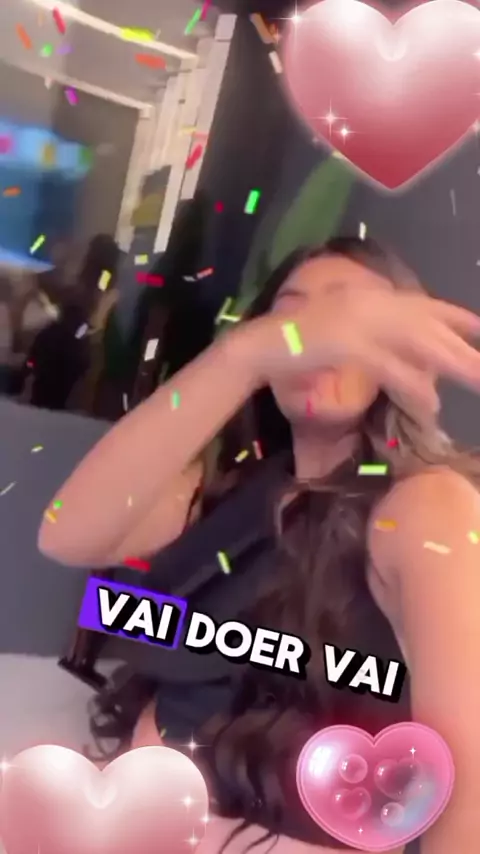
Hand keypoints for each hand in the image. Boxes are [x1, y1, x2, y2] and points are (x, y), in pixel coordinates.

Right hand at [237, 282, 479, 422]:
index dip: (457, 318)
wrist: (258, 345)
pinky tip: (430, 401)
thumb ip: (377, 343)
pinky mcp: (346, 343)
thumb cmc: (299, 344)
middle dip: (464, 347)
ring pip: (417, 342)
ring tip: (478, 380)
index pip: (424, 305)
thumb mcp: (345, 336)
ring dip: (451, 362)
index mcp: (370, 298)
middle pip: (429, 326)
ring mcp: (358, 321)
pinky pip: (388, 365)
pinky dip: (411, 383)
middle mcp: (370, 303)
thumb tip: (412, 365)